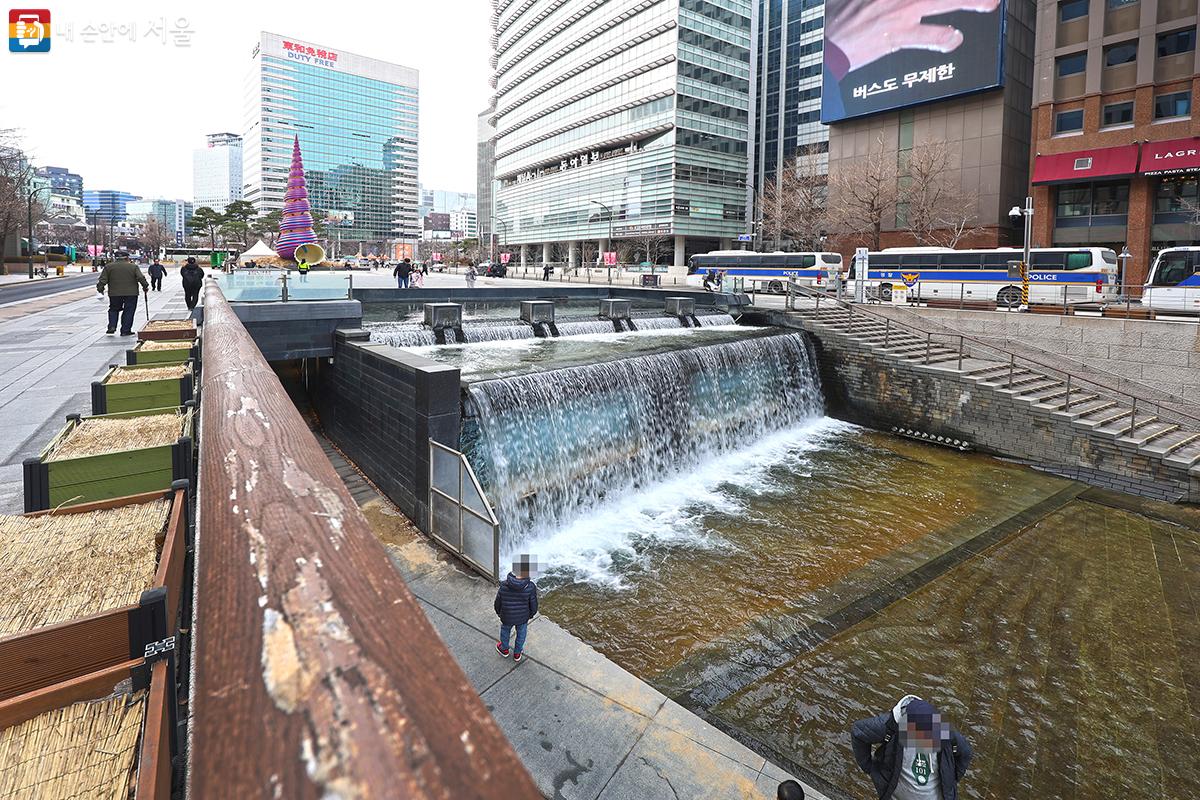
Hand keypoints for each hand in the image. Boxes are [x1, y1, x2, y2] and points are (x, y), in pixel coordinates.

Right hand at [826, 0, 1000, 73]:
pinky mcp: (896, 35)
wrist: (823, 43)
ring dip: (971, 0)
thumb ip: (882, 0)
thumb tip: (890, 3)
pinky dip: (945, 38)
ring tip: (990, 3)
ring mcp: (899, 11)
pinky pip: (929, 36)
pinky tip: (954, 38)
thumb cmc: (840, 18)